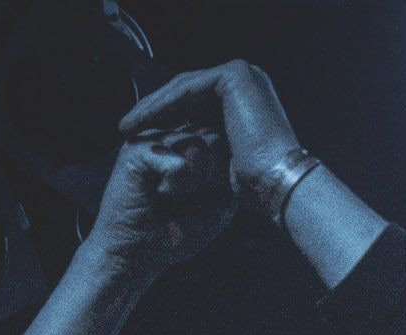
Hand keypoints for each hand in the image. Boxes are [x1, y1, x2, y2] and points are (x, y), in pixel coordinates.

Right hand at [85, 127, 234, 279]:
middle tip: (183, 199)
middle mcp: (171, 134)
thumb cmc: (172, 233)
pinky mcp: (138, 148)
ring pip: (201, 146)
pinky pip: (182, 160)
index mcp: (189, 144)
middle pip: (216, 140)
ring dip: (194, 184)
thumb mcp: (216, 207)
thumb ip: (230, 176)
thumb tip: (217, 150)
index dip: (221, 177)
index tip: (198, 198)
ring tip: (169, 197)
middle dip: (210, 178)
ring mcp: (153, 137)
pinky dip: (179, 186)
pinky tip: (160, 194)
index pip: (226, 144)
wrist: (134, 255)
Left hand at [119, 60, 300, 209]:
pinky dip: (161, 104)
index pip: (198, 103)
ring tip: (126, 126)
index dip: (167, 118)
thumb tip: (183, 155)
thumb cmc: (258, 187)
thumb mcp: (226, 163)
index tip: (140, 137)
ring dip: (152, 107)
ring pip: (183, 89)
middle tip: (126, 128)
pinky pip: (186, 89)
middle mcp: (247, 82)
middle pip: (187, 93)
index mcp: (247, 100)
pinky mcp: (234, 76)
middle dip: (154, 110)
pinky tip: (140, 121)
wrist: (279, 184)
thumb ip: (209, 148)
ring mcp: (242, 75)